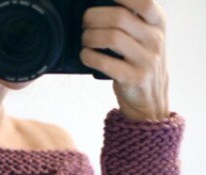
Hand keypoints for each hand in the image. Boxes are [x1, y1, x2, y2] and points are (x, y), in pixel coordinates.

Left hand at [81, 0, 170, 120]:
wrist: (150, 96)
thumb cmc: (140, 60)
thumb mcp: (145, 36)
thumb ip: (132, 20)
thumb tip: (100, 6)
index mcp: (158, 24)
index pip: (143, 3)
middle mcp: (155, 40)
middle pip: (119, 18)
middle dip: (94, 17)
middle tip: (85, 22)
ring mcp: (146, 60)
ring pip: (111, 38)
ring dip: (89, 37)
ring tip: (85, 40)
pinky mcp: (133, 78)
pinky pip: (105, 62)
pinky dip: (89, 57)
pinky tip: (85, 55)